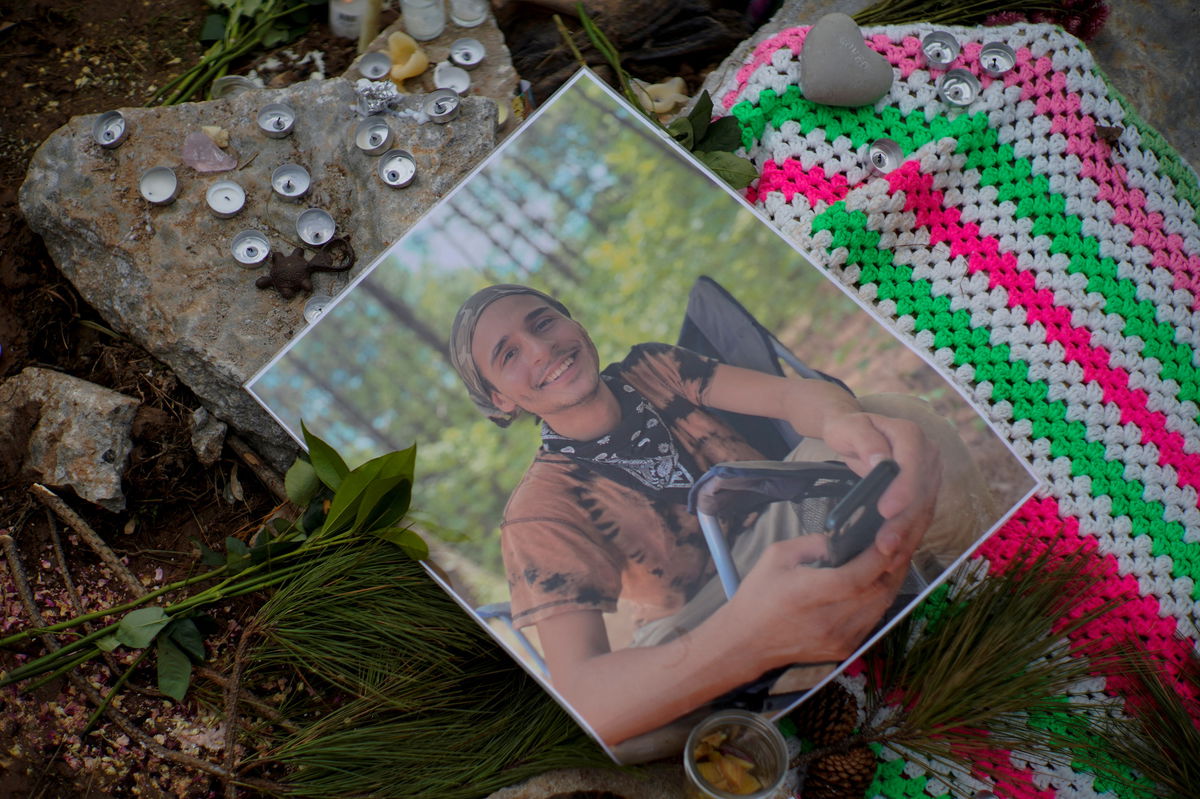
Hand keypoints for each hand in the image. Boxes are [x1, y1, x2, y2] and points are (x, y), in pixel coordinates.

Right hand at [723, 533, 911, 670]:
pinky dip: (879, 599)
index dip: (880, 556)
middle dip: (894, 565)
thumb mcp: (776, 556)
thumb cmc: (758, 597)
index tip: (891, 536)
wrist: (746, 642)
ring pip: (881, 606)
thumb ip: (813, 543)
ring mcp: (840, 638)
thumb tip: (843, 540)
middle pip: (878, 591)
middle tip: (899, 542)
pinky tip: (876, 584)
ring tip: (893, 559)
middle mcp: (829, 620)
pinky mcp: (845, 649)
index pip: (857, 576)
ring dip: (891, 581)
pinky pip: (873, 619)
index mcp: (809, 594)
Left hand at [818, 411, 939, 557]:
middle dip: (903, 522)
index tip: (885, 510)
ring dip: (907, 537)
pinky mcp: (924, 493)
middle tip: (885, 546)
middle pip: (920, 493)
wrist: (855, 433)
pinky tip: (896, 557)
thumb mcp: (849, 429)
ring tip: (889, 560)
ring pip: (923, 510)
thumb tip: (880, 461)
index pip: (912, 464)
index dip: (902, 489)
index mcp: (909, 434)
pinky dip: (908, 538)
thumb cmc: (849, 429)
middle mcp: (926, 454)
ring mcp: (929, 475)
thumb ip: (865, 442)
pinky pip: (919, 518)